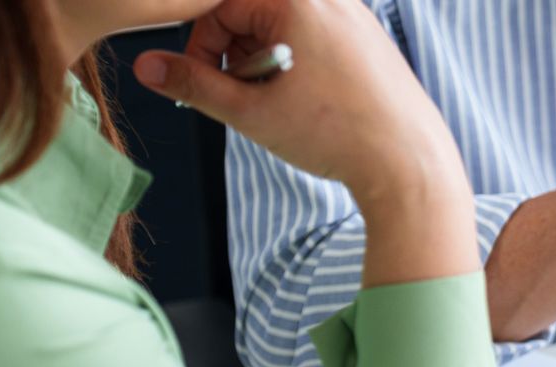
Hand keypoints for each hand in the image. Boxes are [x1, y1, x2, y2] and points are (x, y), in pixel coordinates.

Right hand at [131, 0, 465, 200]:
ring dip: (266, 60)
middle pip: (252, 11)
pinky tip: (308, 100)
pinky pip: (314, 34)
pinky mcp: (368, 36)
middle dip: (237, 54)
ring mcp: (354, 14)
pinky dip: (297, 61)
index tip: (206, 83)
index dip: (203, 47)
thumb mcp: (250, 111)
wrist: (409, 163)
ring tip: (282, 102)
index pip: (219, 5)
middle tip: (248, 97)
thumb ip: (192, 84)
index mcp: (298, 0)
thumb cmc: (337, 134)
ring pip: (283, 25)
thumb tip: (146, 67)